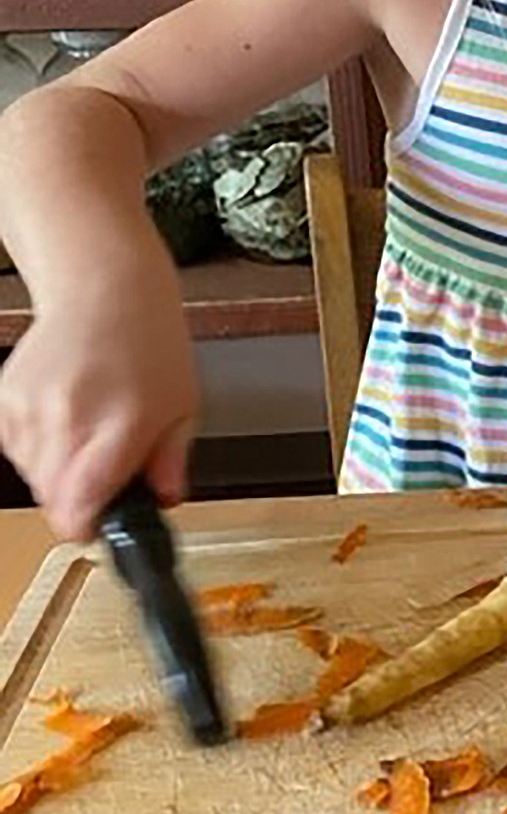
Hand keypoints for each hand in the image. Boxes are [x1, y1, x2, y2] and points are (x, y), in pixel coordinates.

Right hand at [0, 251, 197, 540]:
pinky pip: (16, 450)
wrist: (105, 287)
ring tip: (90, 426)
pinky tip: (66, 413)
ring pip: (33, 478)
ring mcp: (30, 410)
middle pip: (54, 502)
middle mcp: (68, 419)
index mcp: (117, 425)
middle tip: (108, 465)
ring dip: (60, 469)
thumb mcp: (182, 404)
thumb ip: (172, 460)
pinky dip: (40, 444)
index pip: (78, 508)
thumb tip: (164, 499)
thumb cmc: (149, 341)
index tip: (103, 520)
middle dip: (81, 497)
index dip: (90, 526)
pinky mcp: (5, 400)